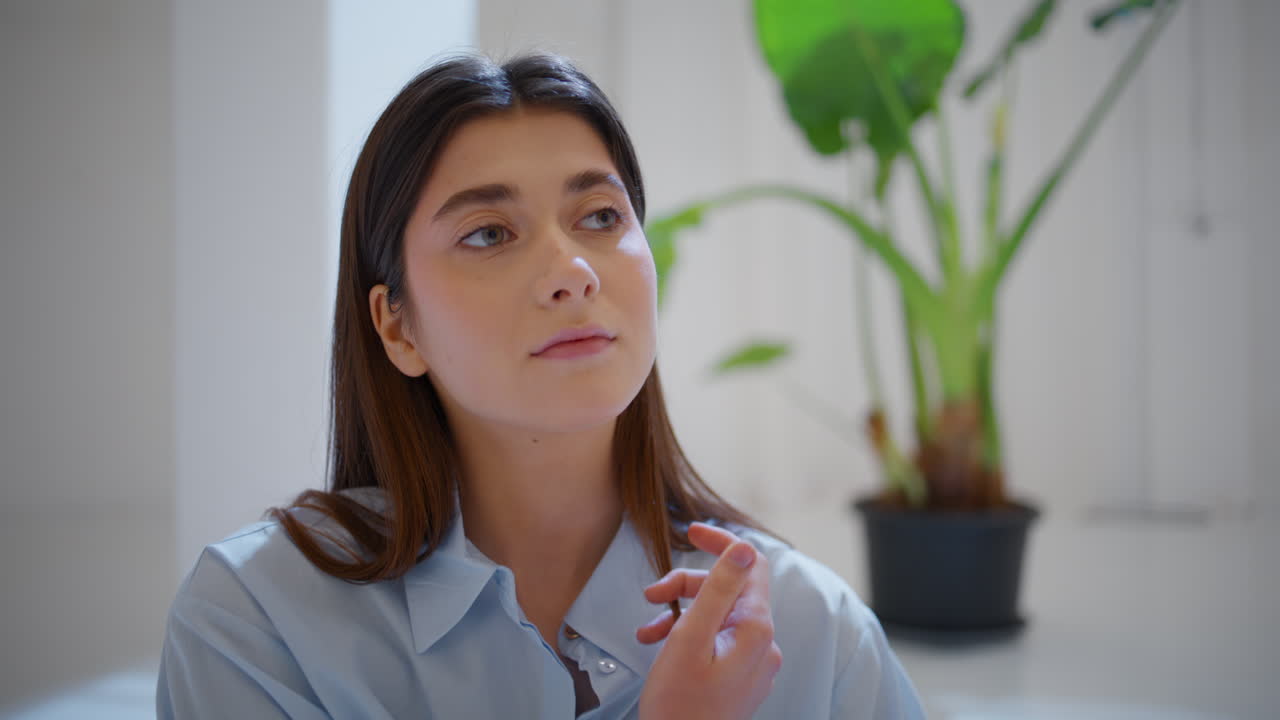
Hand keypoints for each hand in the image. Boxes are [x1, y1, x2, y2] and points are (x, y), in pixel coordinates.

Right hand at [635, 523, 782, 719]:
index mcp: (756, 629)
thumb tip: (743, 547)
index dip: (721, 543)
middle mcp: (763, 644)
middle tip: (652, 596)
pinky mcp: (740, 677)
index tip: (691, 532)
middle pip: (728, 590)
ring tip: (649, 631)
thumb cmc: (680, 707)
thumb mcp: (691, 638)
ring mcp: (753, 662)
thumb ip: (718, 589)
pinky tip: (661, 646)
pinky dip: (689, 636)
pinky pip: (718, 641)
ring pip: (719, 616)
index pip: (750, 564)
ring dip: (682, 613)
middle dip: (687, 587)